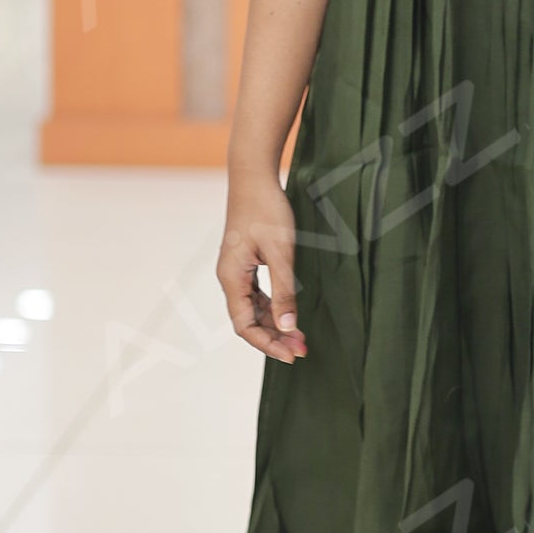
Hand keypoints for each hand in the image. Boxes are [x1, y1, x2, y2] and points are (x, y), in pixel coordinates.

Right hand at [218, 170, 306, 360]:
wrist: (253, 177)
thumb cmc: (266, 210)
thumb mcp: (281, 253)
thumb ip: (284, 291)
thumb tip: (289, 327)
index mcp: (231, 278)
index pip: (244, 325)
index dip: (267, 344)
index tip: (292, 355)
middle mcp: (229, 278)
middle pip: (248, 320)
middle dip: (274, 338)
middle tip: (303, 349)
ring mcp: (237, 271)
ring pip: (253, 309)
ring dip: (275, 324)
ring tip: (300, 337)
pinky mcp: (246, 263)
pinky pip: (257, 295)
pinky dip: (273, 307)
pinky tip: (290, 314)